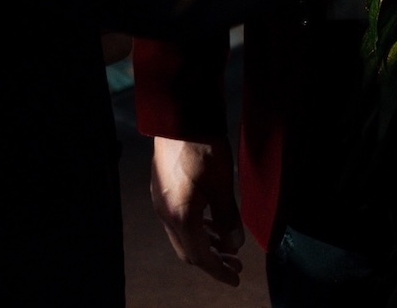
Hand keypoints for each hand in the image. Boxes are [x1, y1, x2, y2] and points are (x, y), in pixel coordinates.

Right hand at [149, 137, 243, 286]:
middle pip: (188, 251)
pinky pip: (178, 221)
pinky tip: (211, 224)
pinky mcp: (162, 191)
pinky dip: (196, 229)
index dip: (218, 270)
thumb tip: (233, 245)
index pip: (199, 257)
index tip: (235, 279)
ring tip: (227, 245)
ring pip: (182, 236)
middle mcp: (166, 214)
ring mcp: (161, 203)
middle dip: (212, 261)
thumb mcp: (223, 184)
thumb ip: (227, 218)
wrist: (178, 117)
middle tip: (236, 264)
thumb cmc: (203, 148)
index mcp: (180, 216)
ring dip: (204, 244)